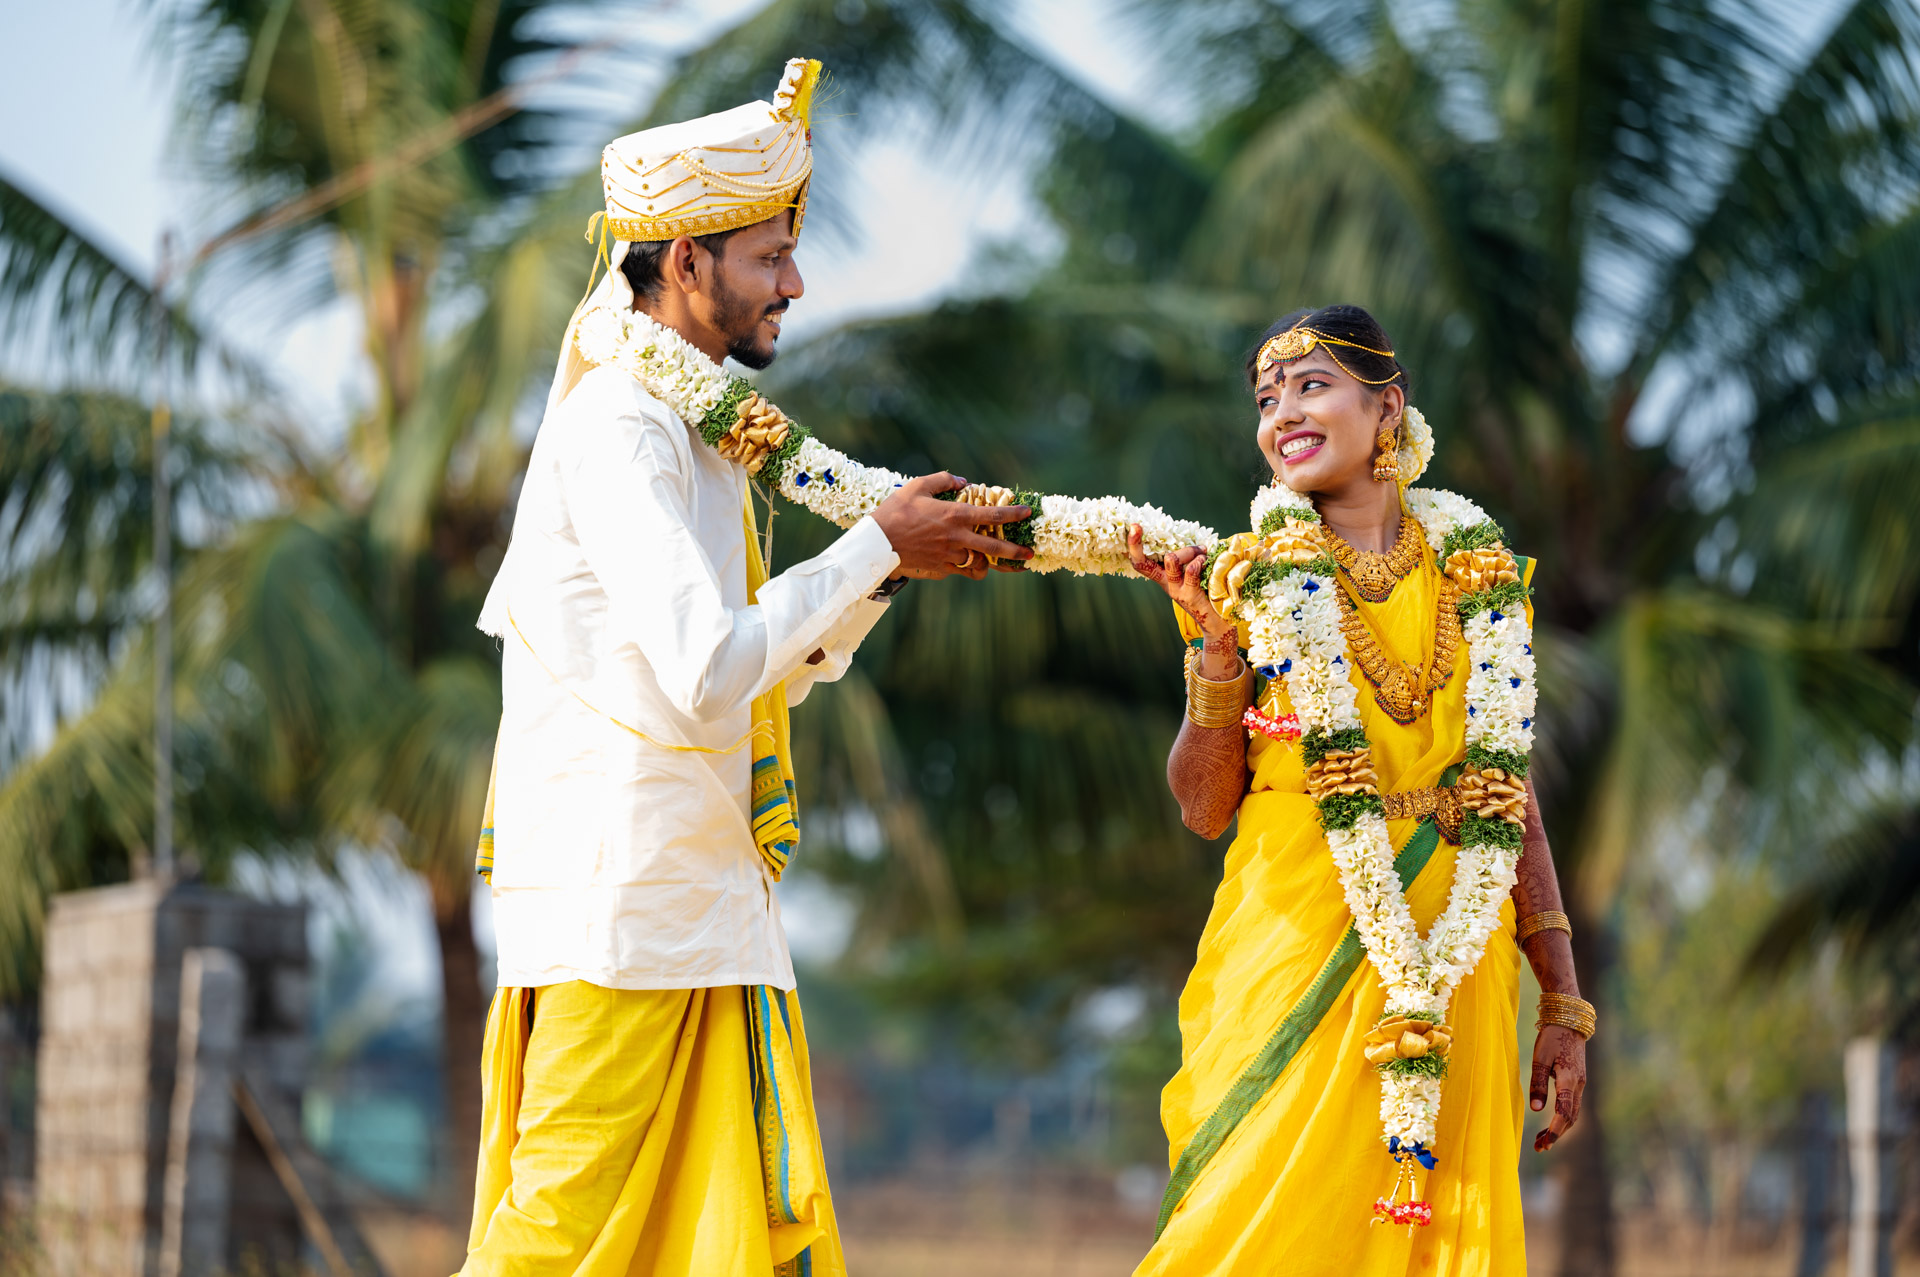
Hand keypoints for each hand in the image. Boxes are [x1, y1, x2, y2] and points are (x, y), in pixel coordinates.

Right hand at [872, 473, 1032, 580]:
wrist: (878, 542)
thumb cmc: (896, 510)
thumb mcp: (918, 486)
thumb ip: (944, 480)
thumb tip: (964, 481)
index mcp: (955, 515)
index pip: (993, 516)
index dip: (1014, 514)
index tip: (1027, 513)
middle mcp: (957, 537)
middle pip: (994, 548)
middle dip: (1015, 552)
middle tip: (1029, 554)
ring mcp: (949, 555)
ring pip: (979, 562)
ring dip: (991, 562)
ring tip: (1002, 563)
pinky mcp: (940, 567)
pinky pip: (961, 570)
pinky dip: (969, 567)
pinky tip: (973, 564)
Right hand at [1126, 525, 1230, 638]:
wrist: (1219, 622)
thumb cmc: (1208, 591)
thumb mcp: (1194, 573)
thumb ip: (1190, 558)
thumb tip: (1195, 537)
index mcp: (1163, 577)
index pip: (1140, 562)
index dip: (1134, 545)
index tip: (1133, 526)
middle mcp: (1165, 583)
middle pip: (1142, 564)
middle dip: (1137, 543)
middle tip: (1137, 527)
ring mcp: (1175, 590)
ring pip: (1170, 560)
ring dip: (1188, 550)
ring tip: (1202, 552)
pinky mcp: (1189, 595)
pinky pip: (1191, 571)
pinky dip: (1200, 560)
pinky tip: (1207, 561)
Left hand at [1529, 1023, 1586, 1150]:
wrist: (1569, 1020)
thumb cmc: (1551, 1037)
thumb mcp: (1540, 1058)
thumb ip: (1538, 1083)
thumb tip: (1537, 1110)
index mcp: (1569, 1081)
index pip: (1564, 1114)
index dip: (1554, 1131)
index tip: (1544, 1144)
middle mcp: (1579, 1085)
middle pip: (1570, 1118)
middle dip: (1555, 1135)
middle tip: (1539, 1147)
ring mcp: (1580, 1083)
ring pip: (1572, 1113)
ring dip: (1558, 1128)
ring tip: (1540, 1139)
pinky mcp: (1578, 1080)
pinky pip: (1572, 1104)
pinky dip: (1562, 1117)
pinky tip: (1549, 1121)